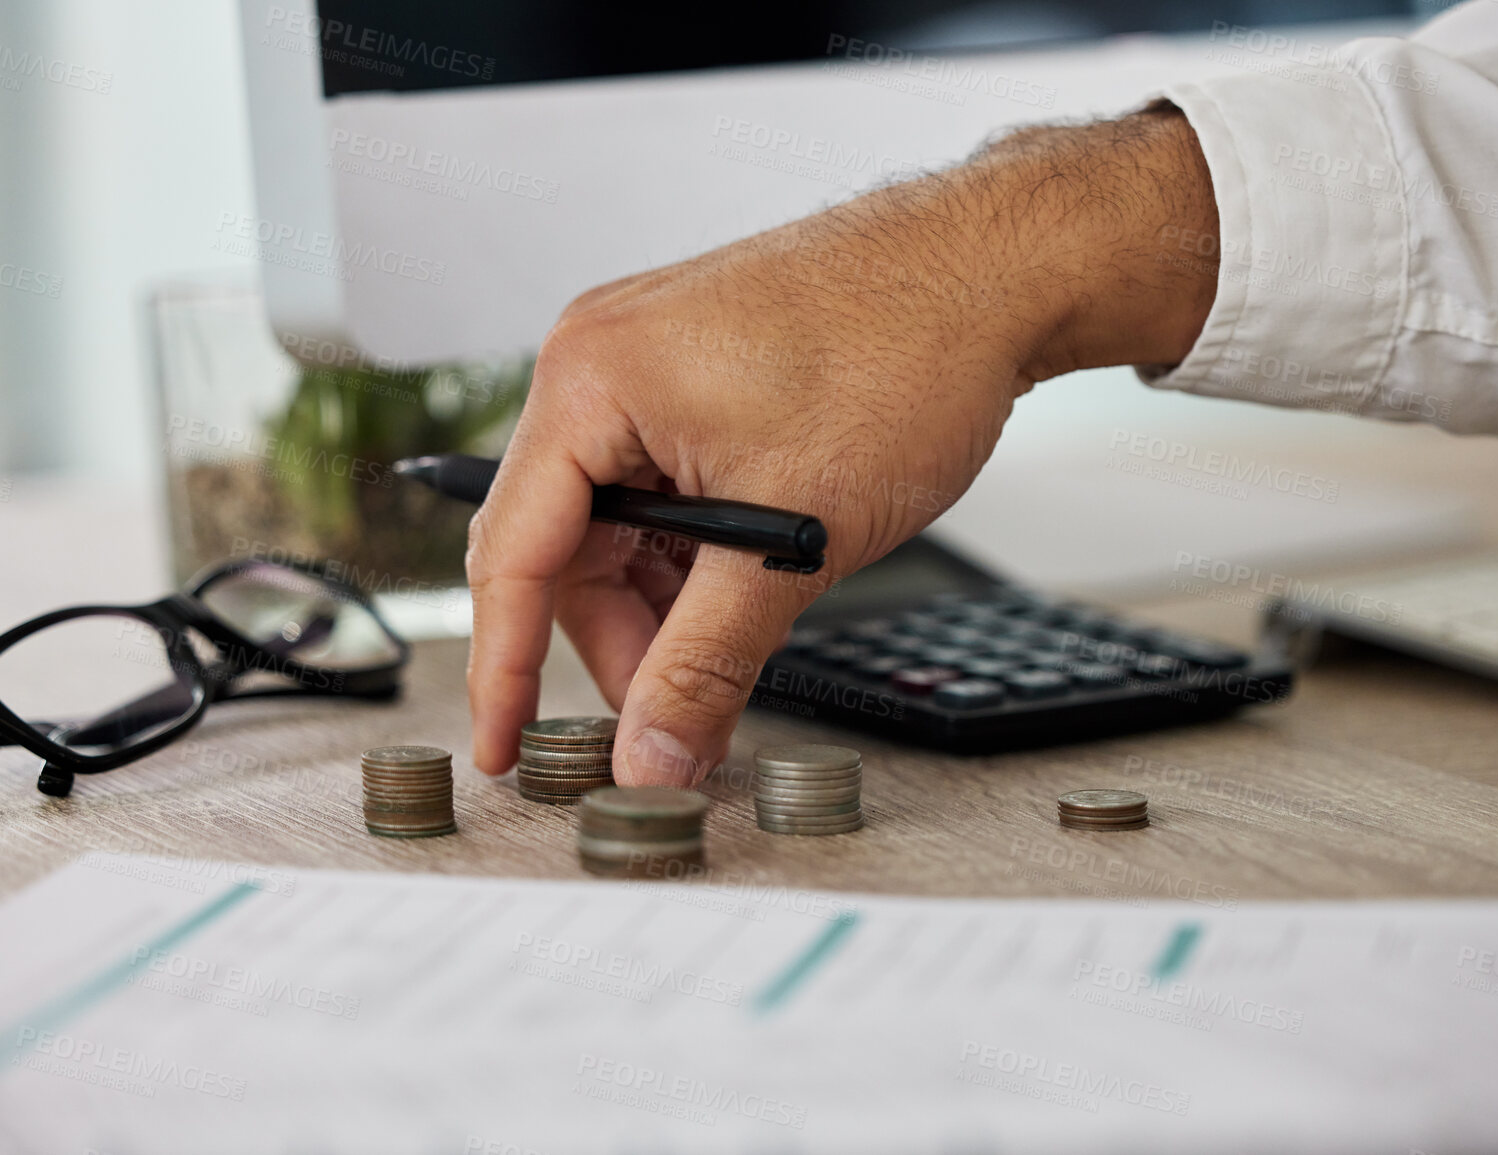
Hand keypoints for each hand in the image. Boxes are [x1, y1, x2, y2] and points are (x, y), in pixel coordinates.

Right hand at [466, 105, 1218, 784]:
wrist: (997, 268)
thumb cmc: (905, 355)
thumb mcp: (796, 539)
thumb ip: (705, 663)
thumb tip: (650, 760)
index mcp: (593, 379)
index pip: (514, 553)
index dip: (503, 669)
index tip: (501, 750)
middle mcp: (599, 360)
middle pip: (566, 548)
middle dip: (625, 639)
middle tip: (684, 713)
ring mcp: (645, 361)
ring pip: (618, 528)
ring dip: (668, 600)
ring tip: (743, 633)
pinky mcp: (691, 372)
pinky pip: (659, 489)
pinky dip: (696, 553)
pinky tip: (749, 582)